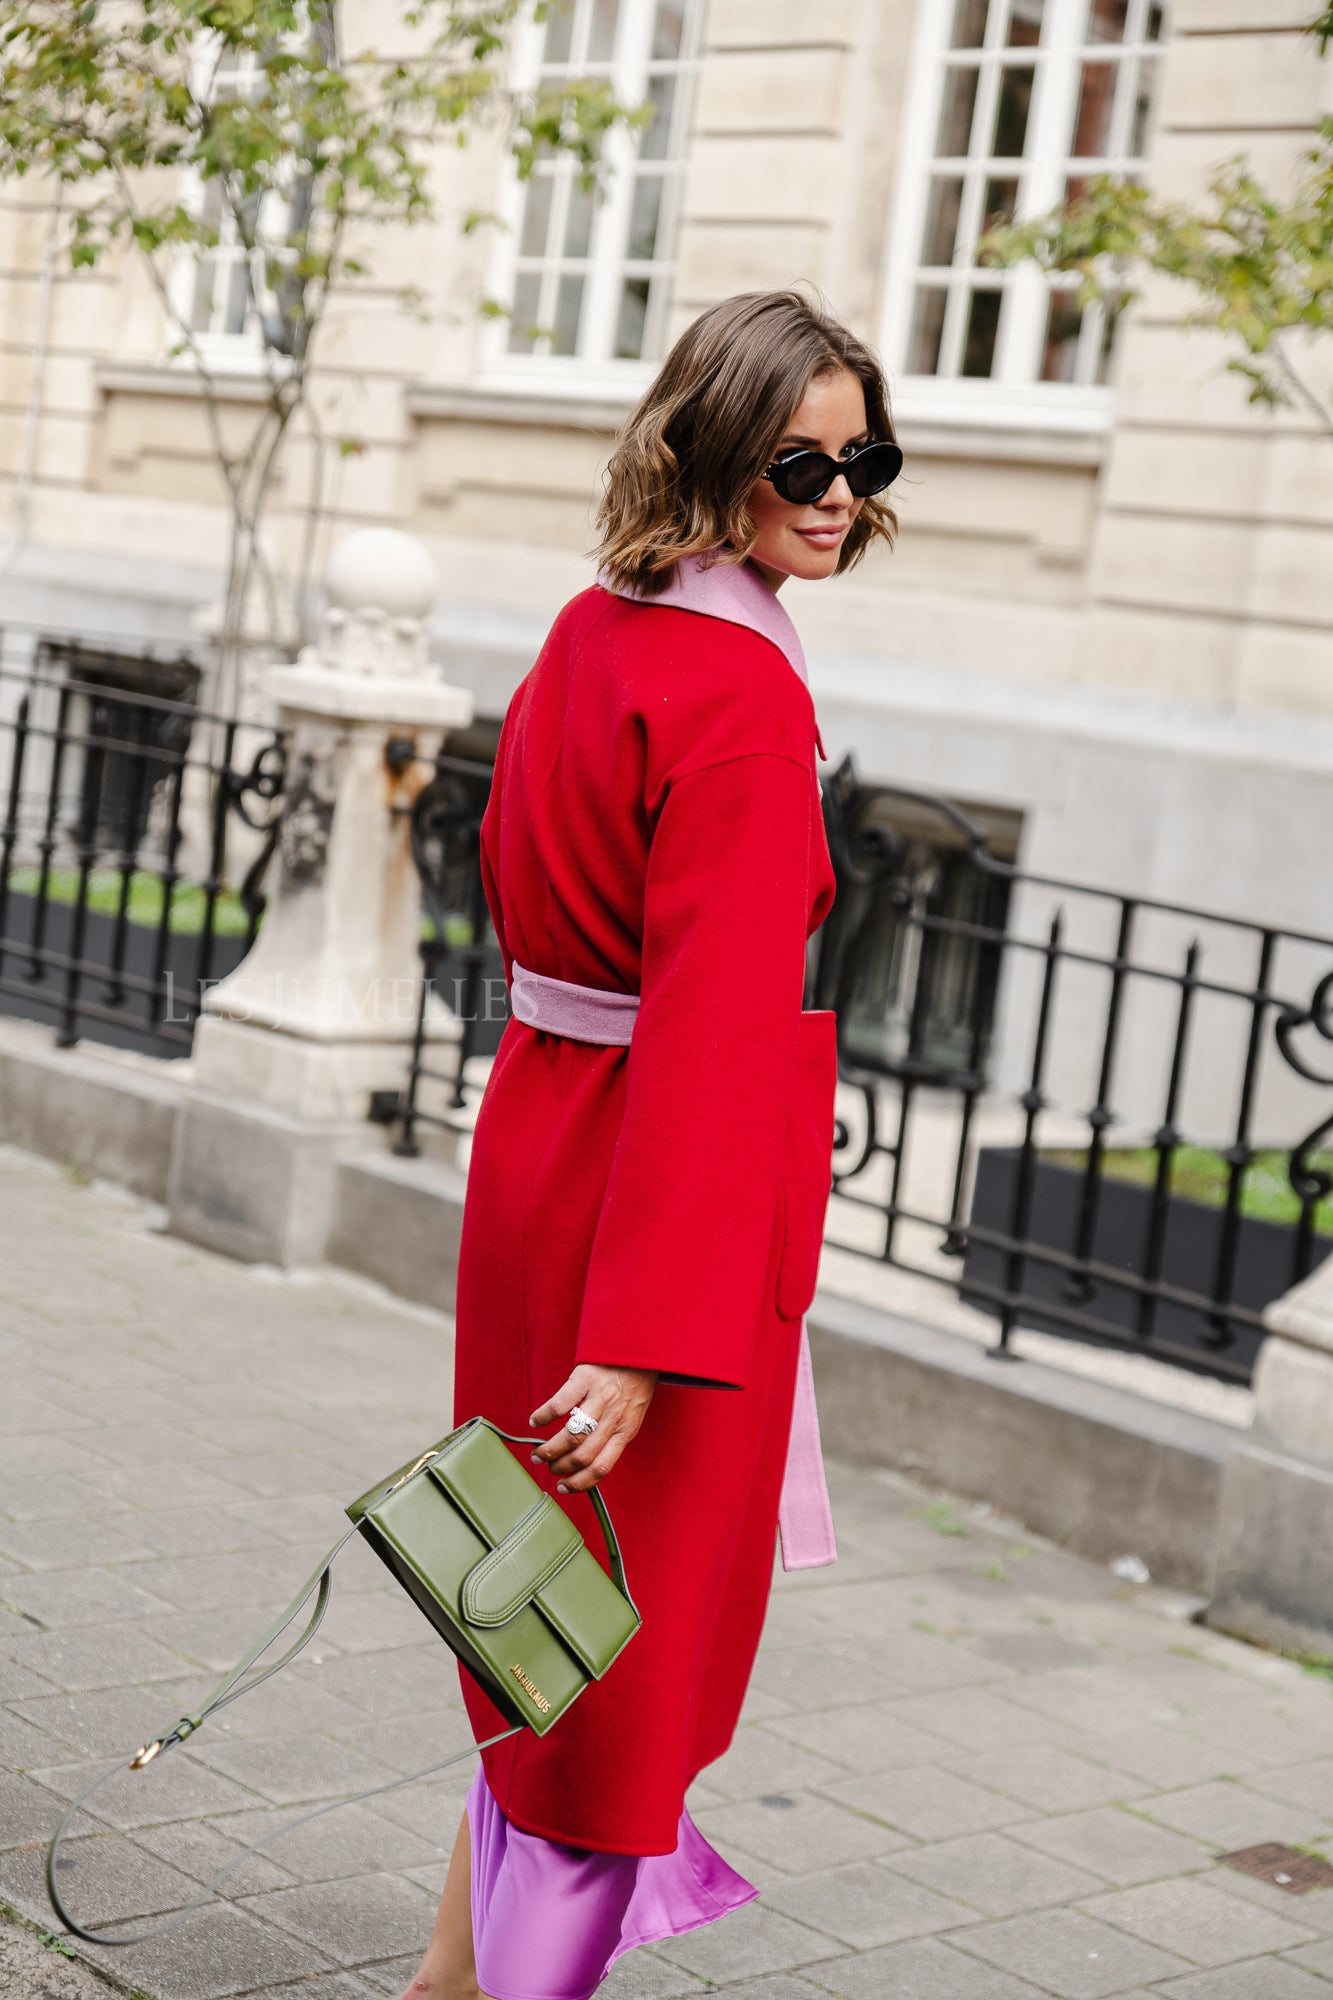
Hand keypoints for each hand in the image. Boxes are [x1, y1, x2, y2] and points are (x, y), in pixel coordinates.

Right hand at [529, 1363, 657, 1492]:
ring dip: (550, 1449)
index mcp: (625, 1431)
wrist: (640, 1349)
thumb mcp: (632, 1416)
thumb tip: (586, 1464)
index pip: (602, 1467)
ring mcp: (600, 1398)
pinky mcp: (586, 1378)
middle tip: (547, 1466)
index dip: (579, 1483)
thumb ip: (613, 1437)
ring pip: (571, 1435)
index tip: (563, 1487)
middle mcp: (614, 1417)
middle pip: (582, 1455)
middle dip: (560, 1467)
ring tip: (538, 1453)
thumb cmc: (634, 1385)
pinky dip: (544, 1416)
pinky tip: (536, 1421)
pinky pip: (560, 1403)